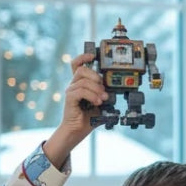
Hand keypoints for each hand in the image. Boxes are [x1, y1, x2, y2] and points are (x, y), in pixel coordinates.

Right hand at [42, 53, 106, 168]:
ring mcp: (70, 91)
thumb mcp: (101, 102)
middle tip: (104, 89)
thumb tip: (115, 87)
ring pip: (83, 81)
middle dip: (96, 76)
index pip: (77, 64)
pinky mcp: (69, 98)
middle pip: (82, 70)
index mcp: (81, 83)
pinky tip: (98, 102)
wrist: (79, 130)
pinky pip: (80, 91)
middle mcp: (74, 84)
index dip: (83, 57)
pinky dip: (91, 95)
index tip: (93, 55)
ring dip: (96, 89)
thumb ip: (105, 93)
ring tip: (103, 99)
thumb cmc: (90, 116)